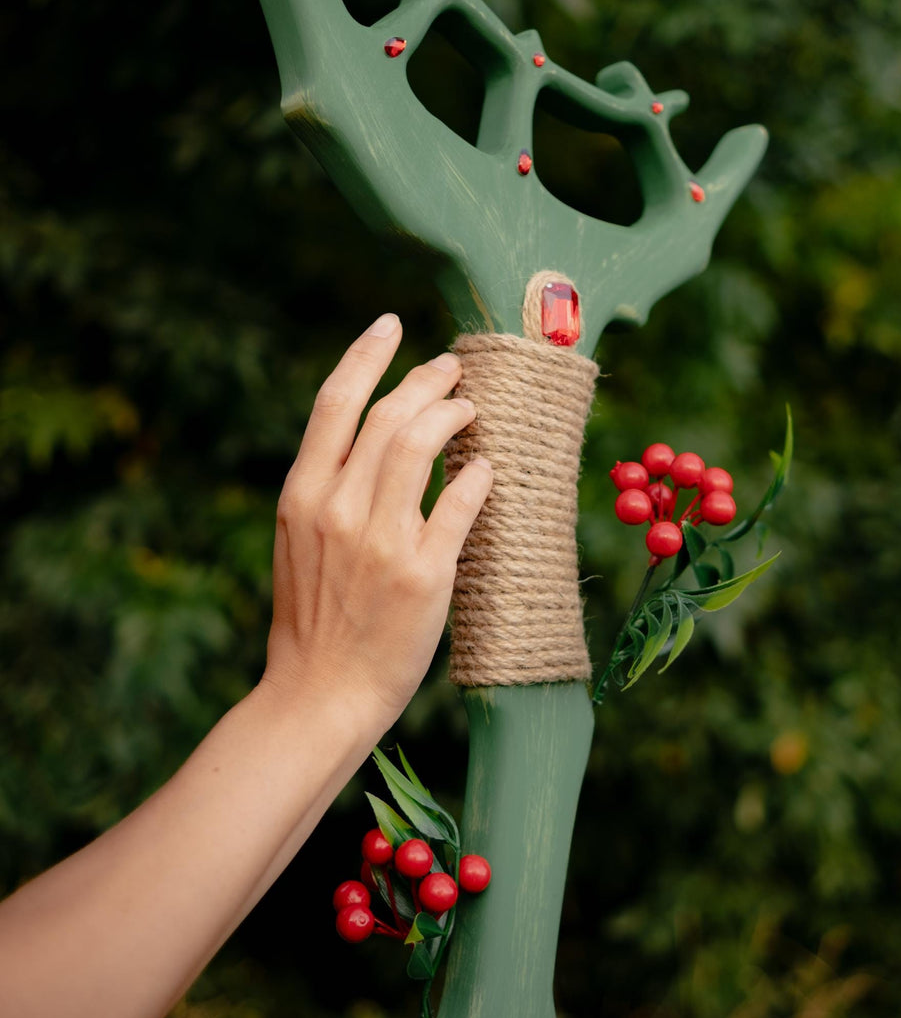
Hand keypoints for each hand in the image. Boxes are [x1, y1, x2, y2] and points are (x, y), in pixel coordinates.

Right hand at [264, 313, 491, 725]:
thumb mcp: (296, 541)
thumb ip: (326, 489)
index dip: (367, 354)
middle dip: (427, 381)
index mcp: (301, 495)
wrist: (318, 693)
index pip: (335, 402)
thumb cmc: (312, 619)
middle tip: (452, 370)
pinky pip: (460, 504)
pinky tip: (486, 468)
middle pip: (390, 414)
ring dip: (454, 414)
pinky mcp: (423, 574)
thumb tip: (369, 440)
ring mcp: (381, 540)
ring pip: (424, 445)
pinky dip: (478, 476)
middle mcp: (337, 508)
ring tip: (470, 409)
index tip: (393, 324)